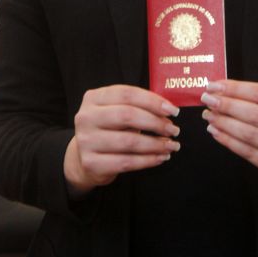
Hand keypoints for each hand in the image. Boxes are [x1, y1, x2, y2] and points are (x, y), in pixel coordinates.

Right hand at [64, 85, 179, 195]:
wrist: (83, 156)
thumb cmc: (109, 128)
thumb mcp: (117, 110)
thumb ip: (138, 106)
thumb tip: (168, 111)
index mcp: (94, 97)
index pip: (127, 94)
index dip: (152, 101)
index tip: (173, 110)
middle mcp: (86, 117)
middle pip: (127, 115)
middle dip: (156, 123)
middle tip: (174, 129)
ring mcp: (86, 141)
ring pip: (129, 141)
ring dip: (156, 144)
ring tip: (171, 145)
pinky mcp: (91, 163)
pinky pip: (126, 162)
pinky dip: (148, 160)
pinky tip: (160, 157)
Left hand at [201, 79, 257, 180]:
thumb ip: (251, 97)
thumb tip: (218, 91)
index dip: (236, 89)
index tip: (214, 86)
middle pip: (256, 114)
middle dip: (227, 105)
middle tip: (208, 99)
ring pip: (250, 134)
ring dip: (224, 123)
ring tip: (209, 116)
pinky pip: (247, 152)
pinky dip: (228, 140)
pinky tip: (215, 131)